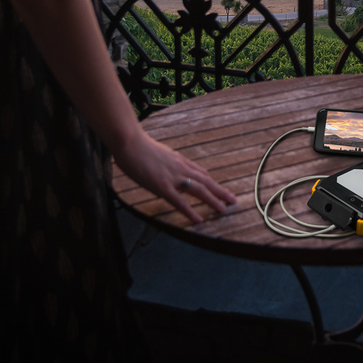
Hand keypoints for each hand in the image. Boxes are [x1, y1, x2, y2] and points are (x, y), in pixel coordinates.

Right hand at [115, 131, 237, 223]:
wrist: (130, 142)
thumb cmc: (138, 147)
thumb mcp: (158, 154)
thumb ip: (166, 164)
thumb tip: (166, 173)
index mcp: (179, 160)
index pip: (200, 173)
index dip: (211, 182)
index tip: (219, 189)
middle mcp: (180, 168)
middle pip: (205, 181)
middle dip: (220, 191)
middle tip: (233, 200)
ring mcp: (173, 177)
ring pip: (199, 190)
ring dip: (213, 200)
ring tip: (223, 209)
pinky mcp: (162, 186)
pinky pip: (179, 201)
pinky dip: (190, 211)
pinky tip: (198, 220)